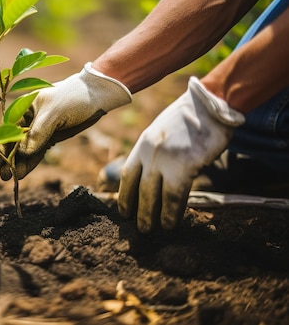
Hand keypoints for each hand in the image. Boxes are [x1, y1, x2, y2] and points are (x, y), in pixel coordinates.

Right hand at [0, 62, 131, 180]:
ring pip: (25, 149)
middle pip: (14, 141)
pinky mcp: (50, 137)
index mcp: (24, 107)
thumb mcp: (55, 112)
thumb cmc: (74, 96)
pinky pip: (37, 152)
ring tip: (10, 179)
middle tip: (4, 175)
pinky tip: (22, 173)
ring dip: (18, 163)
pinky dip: (30, 162)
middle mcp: (28, 119)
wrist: (97, 95)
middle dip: (8, 158)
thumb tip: (22, 152)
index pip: (9, 129)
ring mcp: (39, 129)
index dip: (2, 146)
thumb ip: (38, 132)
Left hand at [118, 77, 244, 232]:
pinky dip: (171, 212)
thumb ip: (154, 150)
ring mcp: (165, 159)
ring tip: (150, 229)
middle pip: (137, 187)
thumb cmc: (191, 118)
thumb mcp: (162, 131)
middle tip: (136, 226)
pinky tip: (171, 224)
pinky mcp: (184, 165)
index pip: (127, 173)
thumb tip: (152, 170)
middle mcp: (149, 152)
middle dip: (135, 209)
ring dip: (150, 215)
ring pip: (152, 195)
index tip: (123, 209)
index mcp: (143, 143)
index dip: (124, 194)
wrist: (211, 105)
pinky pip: (174, 196)